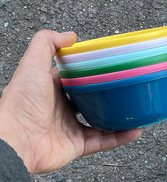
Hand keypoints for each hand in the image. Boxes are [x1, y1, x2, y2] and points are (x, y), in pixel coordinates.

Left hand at [0, 29, 141, 173]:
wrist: (16, 142)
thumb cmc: (20, 104)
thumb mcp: (32, 64)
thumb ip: (46, 43)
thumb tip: (70, 36)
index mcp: (49, 89)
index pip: (73, 76)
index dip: (89, 69)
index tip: (107, 64)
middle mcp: (59, 108)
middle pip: (89, 98)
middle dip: (106, 93)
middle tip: (125, 85)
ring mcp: (69, 128)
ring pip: (100, 121)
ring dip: (117, 116)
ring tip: (135, 108)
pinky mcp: (76, 146)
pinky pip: (103, 141)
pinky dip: (120, 137)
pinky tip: (135, 130)